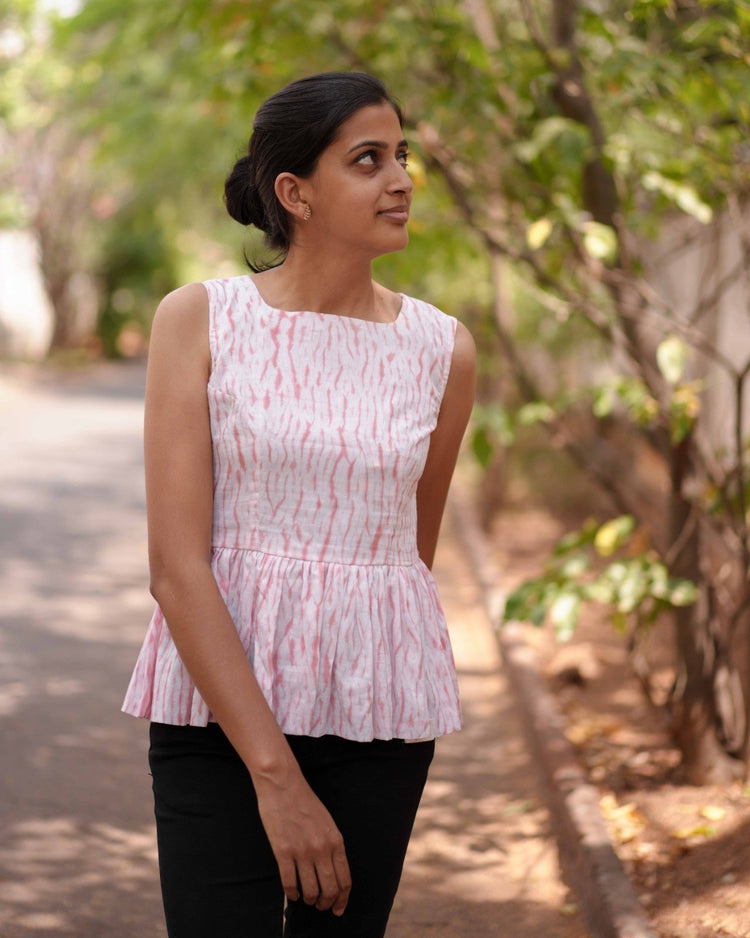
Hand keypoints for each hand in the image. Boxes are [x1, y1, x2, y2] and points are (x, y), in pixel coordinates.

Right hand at [254, 767, 350, 915]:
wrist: (283, 785)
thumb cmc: (304, 801)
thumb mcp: (327, 822)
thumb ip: (331, 845)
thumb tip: (331, 870)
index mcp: (336, 840)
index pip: (345, 879)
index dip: (343, 898)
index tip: (338, 908)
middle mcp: (322, 849)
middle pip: (330, 889)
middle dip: (327, 903)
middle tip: (321, 906)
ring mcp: (302, 851)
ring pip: (310, 891)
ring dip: (309, 900)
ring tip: (307, 899)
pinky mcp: (283, 852)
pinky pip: (290, 883)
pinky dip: (292, 894)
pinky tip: (292, 894)